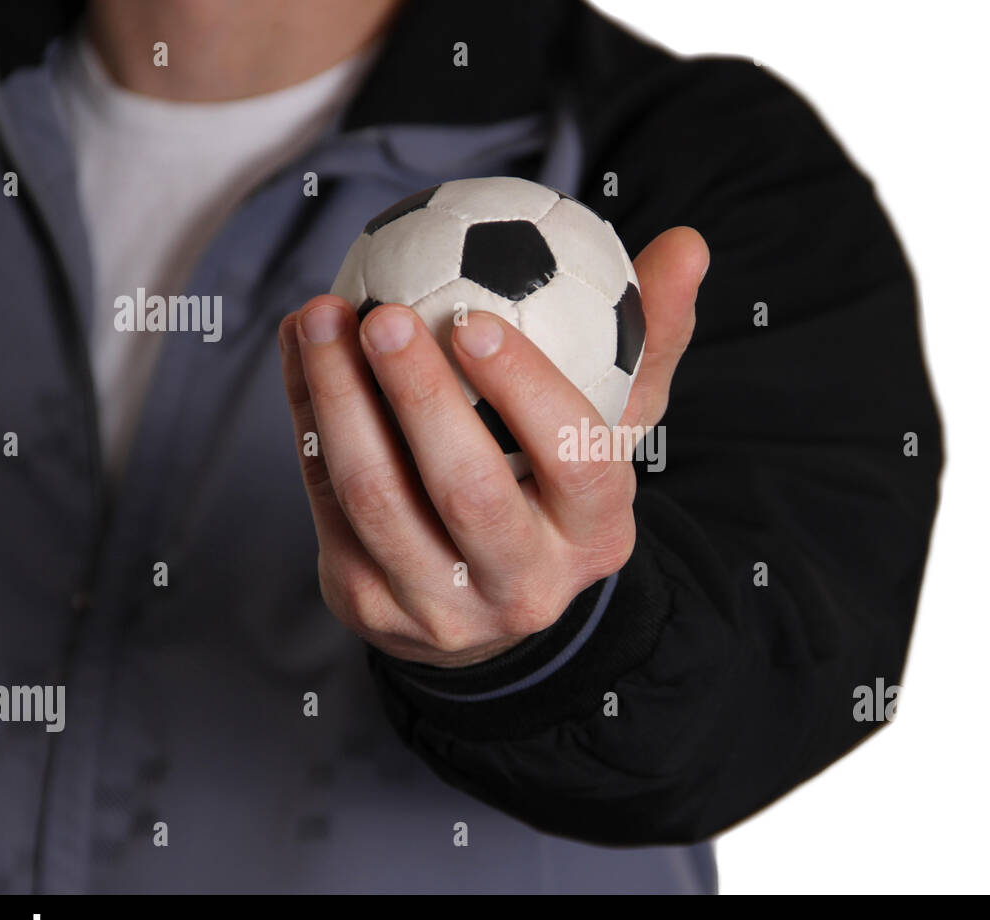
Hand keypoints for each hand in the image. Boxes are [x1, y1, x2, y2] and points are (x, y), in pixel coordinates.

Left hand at [279, 226, 708, 666]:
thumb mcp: (615, 425)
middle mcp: (525, 583)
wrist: (491, 599)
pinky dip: (307, 419)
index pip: (574, 461)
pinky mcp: (370, 605)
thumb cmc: (558, 484)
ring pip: (378, 498)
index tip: (474, 317)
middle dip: (419, 395)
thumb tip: (685, 245)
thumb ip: (651, 336)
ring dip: (338, 399)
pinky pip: (327, 502)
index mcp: (596, 533)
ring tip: (320, 317)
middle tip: (384, 312)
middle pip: (468, 490)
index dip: (525, 389)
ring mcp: (441, 605)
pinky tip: (304, 353)